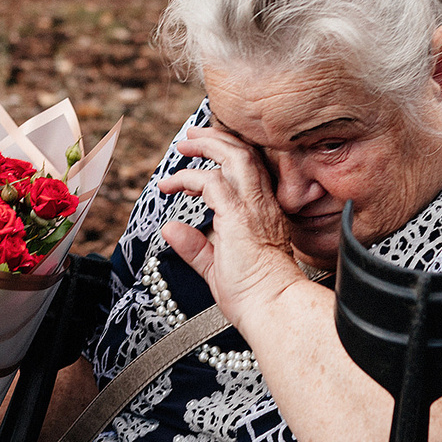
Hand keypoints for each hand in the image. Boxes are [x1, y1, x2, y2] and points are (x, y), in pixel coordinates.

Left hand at [155, 127, 310, 325]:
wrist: (271, 305)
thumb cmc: (252, 293)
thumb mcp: (215, 265)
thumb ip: (194, 245)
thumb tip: (170, 229)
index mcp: (262, 212)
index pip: (247, 170)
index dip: (223, 157)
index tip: (198, 160)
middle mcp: (261, 204)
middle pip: (243, 154)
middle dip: (215, 139)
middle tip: (190, 136)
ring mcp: (252, 207)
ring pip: (234, 156)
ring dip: (206, 145)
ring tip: (184, 144)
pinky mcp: (238, 215)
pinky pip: (212, 181)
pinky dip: (189, 178)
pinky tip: (172, 185)